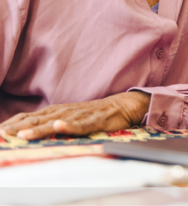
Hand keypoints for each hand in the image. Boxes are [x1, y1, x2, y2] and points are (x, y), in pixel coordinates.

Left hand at [0, 91, 149, 140]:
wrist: (121, 106)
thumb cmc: (92, 114)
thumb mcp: (67, 118)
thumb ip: (48, 124)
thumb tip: (23, 132)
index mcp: (54, 111)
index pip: (26, 117)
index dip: (10, 124)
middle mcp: (63, 111)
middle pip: (36, 119)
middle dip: (16, 128)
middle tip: (0, 136)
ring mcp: (78, 115)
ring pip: (55, 122)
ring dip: (38, 128)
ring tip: (23, 134)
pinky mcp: (94, 119)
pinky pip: (81, 124)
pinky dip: (70, 125)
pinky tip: (60, 126)